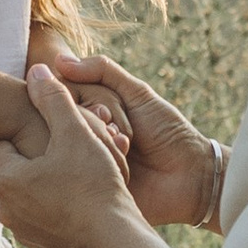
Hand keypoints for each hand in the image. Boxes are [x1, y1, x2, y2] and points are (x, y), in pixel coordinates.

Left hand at [0, 66, 147, 247]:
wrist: (116, 240)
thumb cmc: (94, 183)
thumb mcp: (76, 132)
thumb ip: (53, 99)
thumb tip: (35, 71)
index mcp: (5, 178)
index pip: (10, 141)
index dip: (36, 132)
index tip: (60, 132)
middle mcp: (6, 208)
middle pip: (22, 166)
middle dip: (46, 155)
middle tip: (77, 149)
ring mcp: (23, 231)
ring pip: (35, 191)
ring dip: (53, 180)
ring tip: (84, 172)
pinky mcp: (42, 246)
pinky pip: (47, 214)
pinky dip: (61, 204)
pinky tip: (86, 197)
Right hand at [46, 54, 219, 229]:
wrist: (189, 175)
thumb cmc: (166, 131)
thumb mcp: (137, 94)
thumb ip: (102, 71)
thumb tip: (58, 59)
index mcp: (89, 112)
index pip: (63, 94)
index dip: (83, 98)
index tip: (107, 110)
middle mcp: (80, 136)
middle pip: (60, 117)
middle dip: (93, 119)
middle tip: (119, 130)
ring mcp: (80, 163)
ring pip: (64, 142)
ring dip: (98, 140)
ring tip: (125, 147)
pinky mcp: (87, 188)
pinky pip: (75, 172)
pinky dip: (100, 162)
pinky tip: (122, 166)